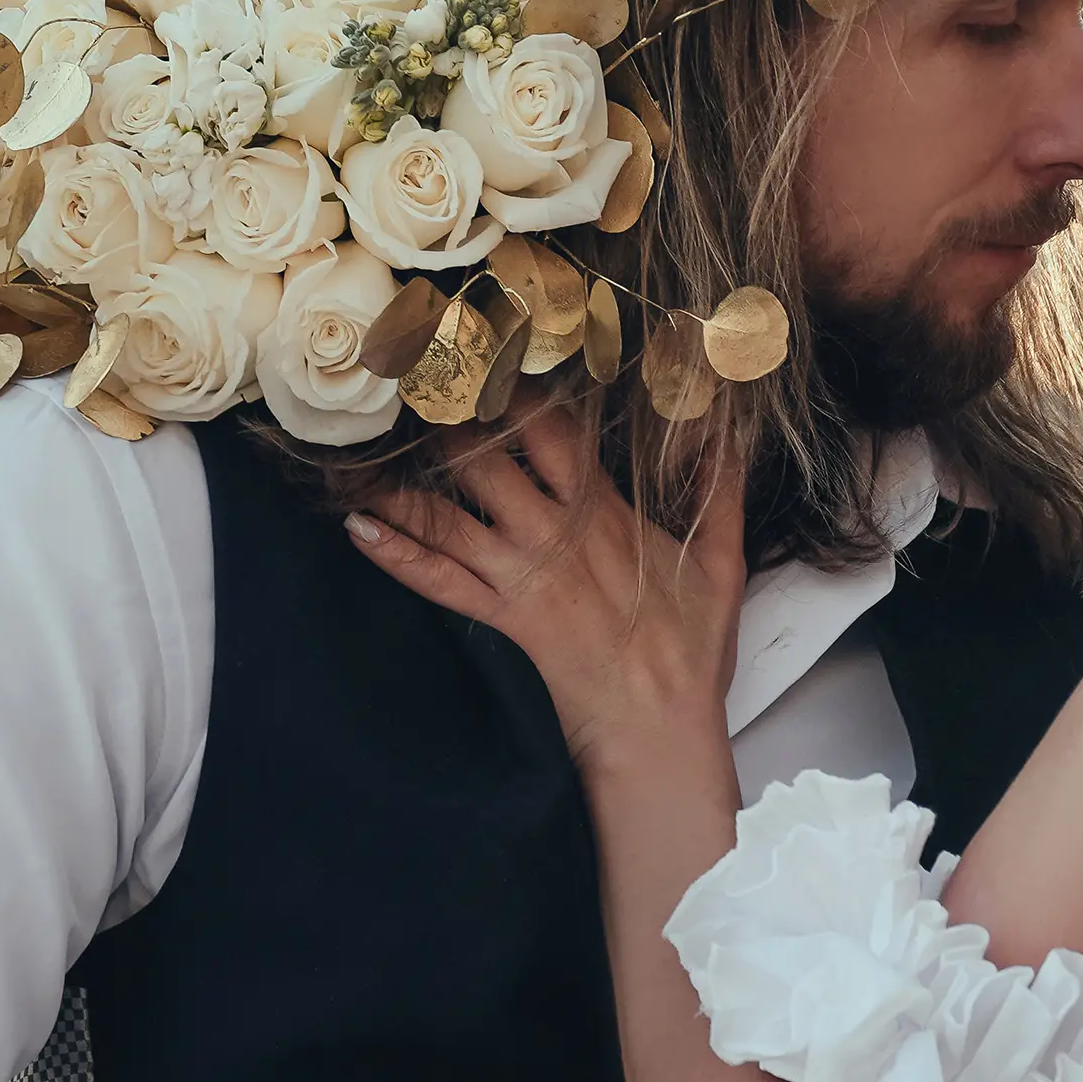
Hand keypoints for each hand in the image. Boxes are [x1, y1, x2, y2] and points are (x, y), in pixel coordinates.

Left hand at [344, 399, 745, 772]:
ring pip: (450, 515)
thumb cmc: (692, 649)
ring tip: (355, 449)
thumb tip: (727, 427)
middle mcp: (554, 532)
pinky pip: (438, 582)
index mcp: (602, 509)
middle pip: (487, 458)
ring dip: (400, 482)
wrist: (662, 728)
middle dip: (443, 419)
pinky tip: (357, 528)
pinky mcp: (503, 618)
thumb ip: (720, 489)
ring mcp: (523, 576)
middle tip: (404, 383)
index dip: (513, 387)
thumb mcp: (722, 560)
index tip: (482, 353)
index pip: (552, 429)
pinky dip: (395, 555)